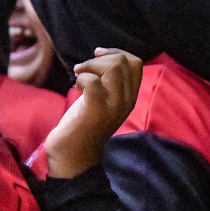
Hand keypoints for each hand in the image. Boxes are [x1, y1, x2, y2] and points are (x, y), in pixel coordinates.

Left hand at [44, 48, 142, 177]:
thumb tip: (102, 55)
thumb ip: (109, 83)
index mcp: (130, 97)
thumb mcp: (103, 101)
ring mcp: (114, 106)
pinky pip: (93, 82)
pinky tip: (75, 88)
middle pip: (123, 62)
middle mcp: (127, 101)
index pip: (136, 63)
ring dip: (90, 66)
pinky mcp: (97, 111)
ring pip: (112, 68)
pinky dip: (82, 78)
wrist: (73, 157)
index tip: (97, 55)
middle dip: (99, 59)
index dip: (116, 53)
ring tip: (79, 76)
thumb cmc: (83, 126)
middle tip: (83, 70)